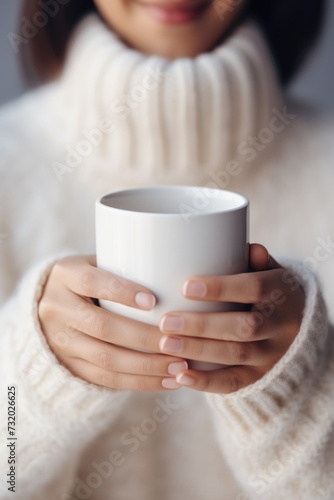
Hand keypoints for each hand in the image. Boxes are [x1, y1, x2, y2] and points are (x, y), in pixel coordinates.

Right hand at [38, 255, 187, 390]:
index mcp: (65, 275)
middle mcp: (57, 309)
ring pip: (106, 359)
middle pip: (103, 327)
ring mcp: (61, 341)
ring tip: (178, 366)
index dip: (122, 292)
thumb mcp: (97, 262)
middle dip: (144, 337)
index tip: (153, 300)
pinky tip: (166, 381)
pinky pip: (106, 379)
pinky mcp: (70, 365)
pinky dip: (139, 382)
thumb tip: (171, 273)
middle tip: (178, 340)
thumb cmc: (90, 278)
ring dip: (147, 366)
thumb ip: (125, 266)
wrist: (47, 303)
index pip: (92, 283)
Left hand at [159, 244, 304, 393]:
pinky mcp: (261, 377)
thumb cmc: (268, 291)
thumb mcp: (268, 272)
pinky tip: (181, 377)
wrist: (298, 326)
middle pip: (243, 327)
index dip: (221, 288)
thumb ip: (255, 262)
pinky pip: (236, 383)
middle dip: (202, 326)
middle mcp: (281, 325)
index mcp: (280, 292)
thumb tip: (247, 249)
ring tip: (165, 345)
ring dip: (199, 351)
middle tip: (166, 322)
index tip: (186, 287)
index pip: (254, 288)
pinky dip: (207, 382)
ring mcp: (273, 354)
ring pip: (237, 355)